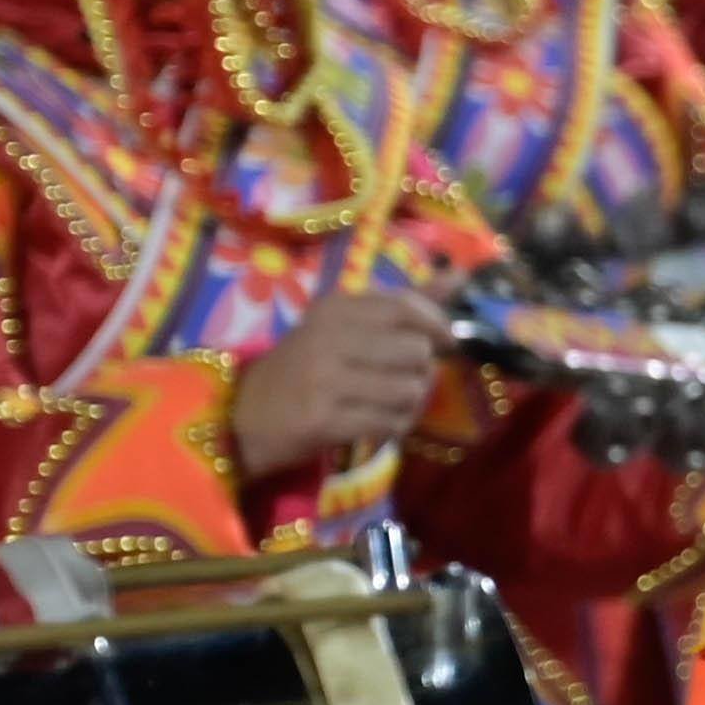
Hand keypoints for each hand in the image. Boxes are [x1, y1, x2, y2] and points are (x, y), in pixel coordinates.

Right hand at [229, 287, 451, 478]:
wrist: (245, 416)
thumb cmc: (305, 368)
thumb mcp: (345, 326)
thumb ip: (403, 304)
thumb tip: (459, 275)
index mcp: (335, 307)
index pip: (405, 306)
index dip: (437, 325)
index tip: (445, 342)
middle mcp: (328, 336)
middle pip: (415, 351)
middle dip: (423, 372)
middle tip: (406, 382)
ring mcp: (324, 378)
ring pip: (408, 390)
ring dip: (411, 406)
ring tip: (392, 408)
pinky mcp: (323, 419)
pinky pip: (388, 423)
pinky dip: (394, 429)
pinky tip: (380, 428)